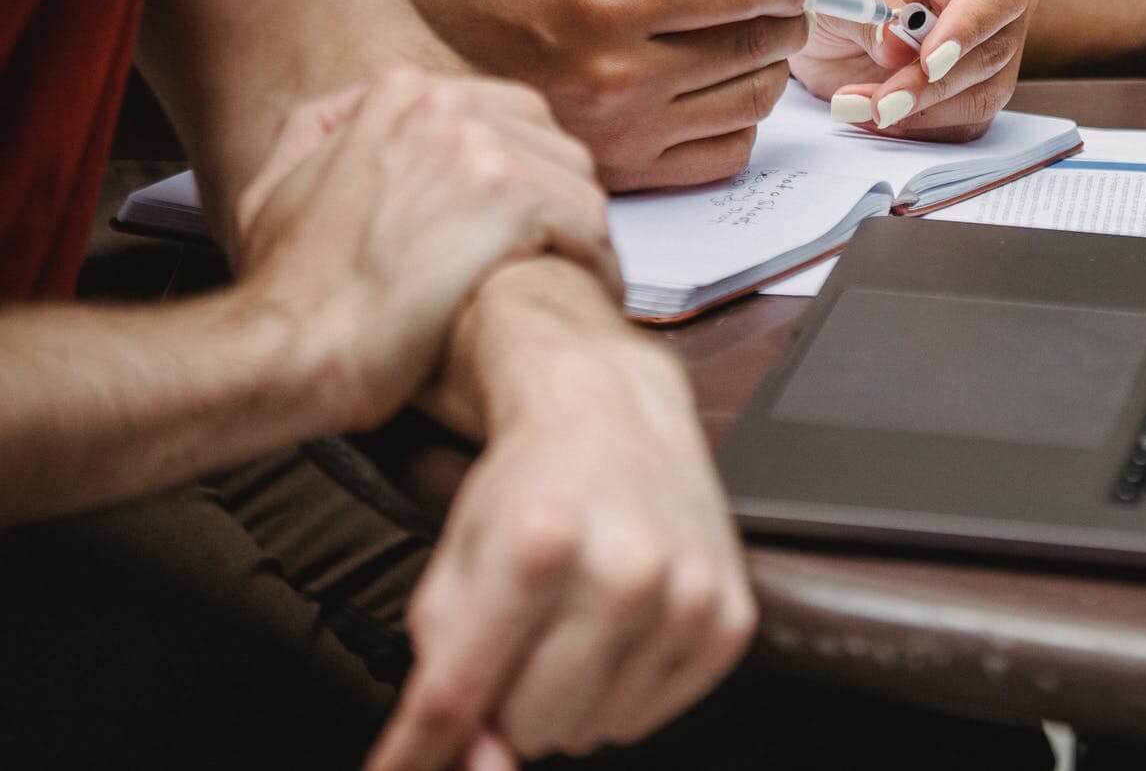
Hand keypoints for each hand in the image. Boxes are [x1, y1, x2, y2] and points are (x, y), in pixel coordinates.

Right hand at [233, 69, 620, 430]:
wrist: (289, 349)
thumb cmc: (286, 292)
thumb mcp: (275, 188)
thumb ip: (318, 138)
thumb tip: (350, 120)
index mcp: (400, 95)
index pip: (509, 114)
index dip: (528, 172)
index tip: (534, 218)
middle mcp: (447, 105)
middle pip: (550, 144)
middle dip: (561, 201)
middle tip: (565, 253)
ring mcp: (483, 146)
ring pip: (578, 181)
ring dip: (582, 235)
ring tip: (579, 281)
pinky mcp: (513, 197)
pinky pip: (590, 223)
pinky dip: (595, 264)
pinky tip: (586, 296)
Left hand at [366, 262, 754, 769]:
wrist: (615, 411)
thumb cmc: (528, 484)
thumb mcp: (456, 558)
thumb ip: (442, 664)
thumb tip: (469, 765)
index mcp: (535, 547)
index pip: (459, 695)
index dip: (416, 753)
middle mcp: (622, 571)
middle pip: (530, 728)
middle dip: (508, 702)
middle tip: (518, 640)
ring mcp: (685, 596)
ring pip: (593, 731)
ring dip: (569, 699)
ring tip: (571, 624)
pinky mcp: (728, 617)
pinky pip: (652, 716)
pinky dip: (622, 691)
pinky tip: (617, 628)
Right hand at [415, 0, 810, 189]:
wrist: (458, 71)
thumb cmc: (528, 1)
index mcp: (611, 8)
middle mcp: (622, 74)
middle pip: (750, 48)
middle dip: (787, 26)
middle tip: (789, 16)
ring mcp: (630, 131)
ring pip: (751, 103)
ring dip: (770, 73)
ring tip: (754, 54)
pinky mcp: (633, 173)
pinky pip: (728, 154)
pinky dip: (743, 123)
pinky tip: (723, 98)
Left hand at [782, 0, 1038, 140]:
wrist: (819, 6)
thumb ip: (872, 10)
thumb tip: (900, 48)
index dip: (971, 27)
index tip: (928, 61)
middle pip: (993, 51)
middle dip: (933, 84)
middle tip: (881, 101)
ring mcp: (990, 45)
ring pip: (982, 95)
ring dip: (919, 111)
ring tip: (857, 103)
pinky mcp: (972, 87)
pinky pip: (962, 123)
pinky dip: (915, 126)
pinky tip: (869, 111)